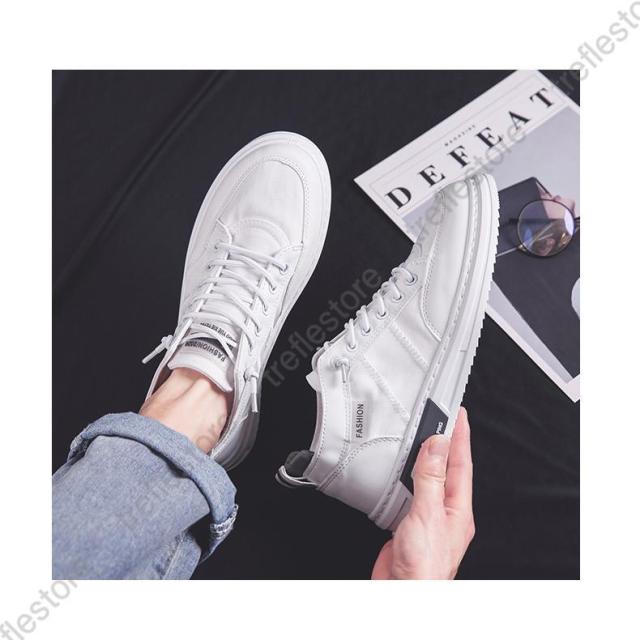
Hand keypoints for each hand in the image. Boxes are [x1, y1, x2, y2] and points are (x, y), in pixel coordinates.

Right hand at [372, 408, 474, 578]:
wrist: (403, 593)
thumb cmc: (424, 566)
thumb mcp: (428, 515)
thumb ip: (431, 479)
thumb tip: (437, 446)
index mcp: (458, 510)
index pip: (461, 464)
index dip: (460, 437)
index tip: (459, 415)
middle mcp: (446, 512)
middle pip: (447, 469)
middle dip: (445, 443)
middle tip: (442, 419)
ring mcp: (427, 518)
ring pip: (428, 480)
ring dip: (425, 458)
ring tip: (422, 436)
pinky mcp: (408, 523)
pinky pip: (410, 492)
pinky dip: (405, 476)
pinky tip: (400, 471)